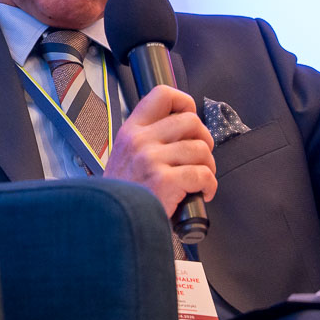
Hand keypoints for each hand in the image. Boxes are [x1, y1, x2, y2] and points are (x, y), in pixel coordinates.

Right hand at [104, 84, 216, 217]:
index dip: (184, 103)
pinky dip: (209, 186)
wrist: (111, 224)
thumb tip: (183, 129)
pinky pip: (203, 174)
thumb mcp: (125, 156)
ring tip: (197, 180)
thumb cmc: (124, 195)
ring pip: (201, 149)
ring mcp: (151, 159)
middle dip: (204, 140)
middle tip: (198, 158)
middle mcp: (139, 140)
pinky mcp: (165, 181)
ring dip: (207, 167)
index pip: (162, 95)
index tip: (190, 121)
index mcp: (131, 131)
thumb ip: (147, 139)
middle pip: (191, 121)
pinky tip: (200, 194)